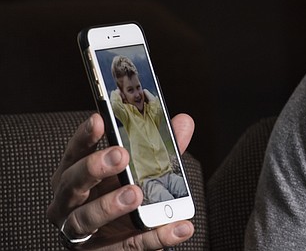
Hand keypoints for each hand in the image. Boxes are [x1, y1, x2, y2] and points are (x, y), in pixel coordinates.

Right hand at [47, 113, 195, 248]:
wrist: (118, 243)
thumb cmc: (122, 196)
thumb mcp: (139, 170)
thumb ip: (160, 148)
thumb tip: (184, 121)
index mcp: (75, 175)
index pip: (75, 152)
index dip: (85, 136)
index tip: (99, 119)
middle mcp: (68, 202)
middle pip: (73, 183)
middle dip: (94, 167)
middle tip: (120, 155)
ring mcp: (79, 231)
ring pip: (86, 218)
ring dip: (110, 205)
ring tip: (136, 194)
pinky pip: (126, 247)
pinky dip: (154, 238)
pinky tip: (178, 227)